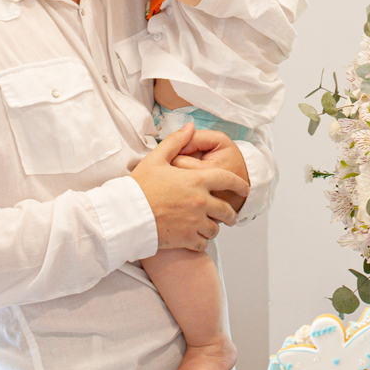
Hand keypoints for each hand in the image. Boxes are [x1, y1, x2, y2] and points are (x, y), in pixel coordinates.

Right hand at [129, 125, 249, 250]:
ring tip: (209, 226)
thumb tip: (190, 127)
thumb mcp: (155, 159)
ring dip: (214, 227)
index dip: (240, 184)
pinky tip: (197, 238)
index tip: (245, 189)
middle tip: (230, 216)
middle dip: (230, 213)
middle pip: (226, 210)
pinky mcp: (187, 239)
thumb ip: (175, 141)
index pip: (228, 180)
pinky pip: (204, 243)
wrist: (125, 215)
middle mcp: (201, 201)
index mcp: (196, 180)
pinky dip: (202, 241)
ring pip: (215, 228)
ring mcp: (195, 222)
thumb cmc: (139, 187)